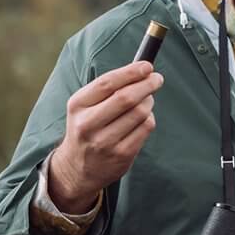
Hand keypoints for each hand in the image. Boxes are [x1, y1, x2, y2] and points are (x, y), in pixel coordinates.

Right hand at [49, 62, 162, 212]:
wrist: (78, 168)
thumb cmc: (87, 127)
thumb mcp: (85, 106)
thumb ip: (108, 88)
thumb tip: (142, 70)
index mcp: (77, 106)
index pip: (107, 83)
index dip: (131, 72)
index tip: (147, 66)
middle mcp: (88, 124)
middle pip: (126, 97)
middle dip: (147, 84)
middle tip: (157, 79)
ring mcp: (105, 142)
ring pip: (140, 112)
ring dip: (149, 101)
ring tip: (147, 100)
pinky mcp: (121, 155)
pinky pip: (146, 128)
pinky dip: (149, 118)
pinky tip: (144, 118)